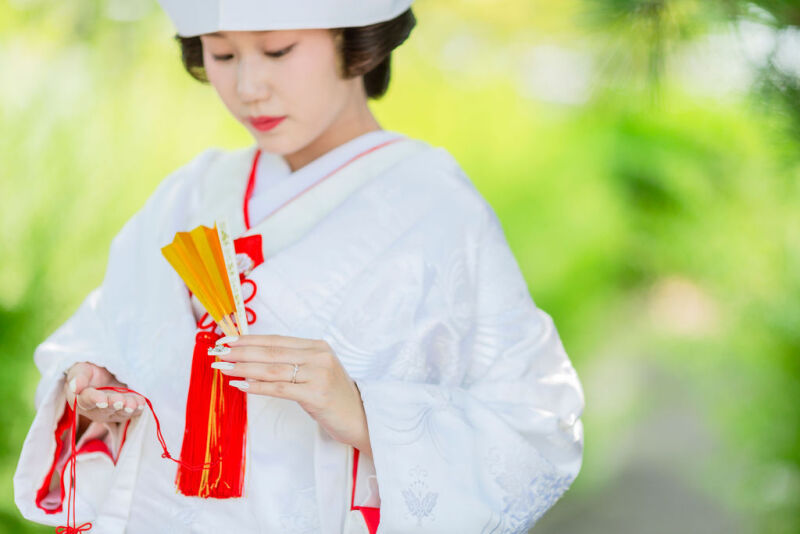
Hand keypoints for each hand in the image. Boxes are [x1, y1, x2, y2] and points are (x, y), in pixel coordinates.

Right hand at [64, 362, 145, 424]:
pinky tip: (142, 403)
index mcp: (80, 399)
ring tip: (133, 404)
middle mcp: (96, 409)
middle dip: (114, 405)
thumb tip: (75, 387)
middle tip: (120, 401)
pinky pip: (132, 411)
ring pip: (120, 412)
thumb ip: (79, 377)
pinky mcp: (125, 409)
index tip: (102, 399)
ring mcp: (112, 411)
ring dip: (127, 408)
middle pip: (105, 409)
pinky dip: (138, 408)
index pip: (87, 401)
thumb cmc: (88, 372)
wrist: (103, 373)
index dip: (95, 400)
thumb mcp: (81, 369)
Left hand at [208, 335, 372, 456]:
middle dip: (240, 352)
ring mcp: (318, 374)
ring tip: (223, 367)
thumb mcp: (316, 372)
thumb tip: (255, 359)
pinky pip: (279, 389)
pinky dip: (257, 386)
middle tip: (217, 353)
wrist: (361, 418)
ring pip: (272, 369)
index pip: (276, 340)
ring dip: (243, 368)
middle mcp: (318, 356)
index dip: (249, 340)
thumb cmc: (334, 397)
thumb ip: (293, 362)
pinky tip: (240, 385)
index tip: (227, 341)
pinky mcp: (316, 394)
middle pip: (271, 352)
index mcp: (317, 346)